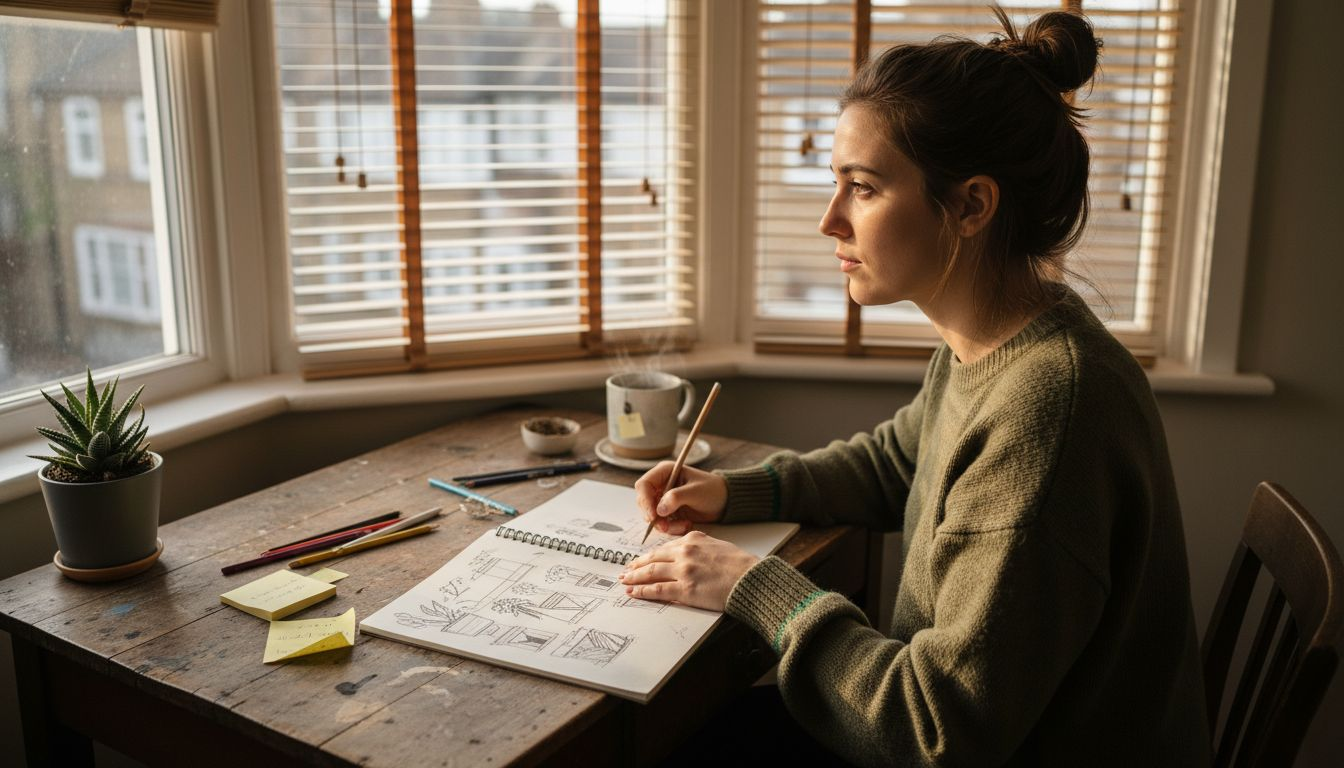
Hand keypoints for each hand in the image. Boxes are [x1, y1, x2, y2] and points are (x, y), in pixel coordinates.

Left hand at [619, 531, 757, 610]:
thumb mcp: (717, 544)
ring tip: (625, 582)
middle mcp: (684, 553)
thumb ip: (699, 544)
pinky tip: (634, 592)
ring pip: (651, 573)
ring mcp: (683, 571)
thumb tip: (687, 547)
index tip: (640, 560)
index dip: (648, 556)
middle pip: (652, 559)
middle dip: (636, 566)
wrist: (750, 579)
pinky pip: (657, 590)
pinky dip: (642, 591)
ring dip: (634, 578)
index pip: (663, 548)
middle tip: (625, 571)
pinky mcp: (684, 590)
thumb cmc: (739, 564)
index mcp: (692, 539)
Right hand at [634, 462, 727, 535]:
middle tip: (665, 526)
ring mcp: (663, 499)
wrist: (724, 502)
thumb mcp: (695, 492)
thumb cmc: (712, 490)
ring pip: (652, 515)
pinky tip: (686, 525)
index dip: (645, 500)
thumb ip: (676, 498)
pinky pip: (662, 523)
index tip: (652, 515)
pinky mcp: (668, 512)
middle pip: (644, 502)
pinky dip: (672, 527)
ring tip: (683, 525)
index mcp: (665, 472)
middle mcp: (661, 484)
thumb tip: (659, 510)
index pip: (644, 485)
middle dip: (653, 516)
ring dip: (665, 524)